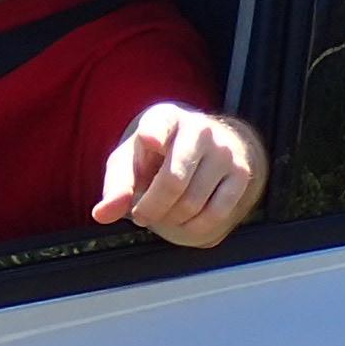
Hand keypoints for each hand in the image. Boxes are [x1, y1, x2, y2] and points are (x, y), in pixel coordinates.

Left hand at [93, 105, 267, 248]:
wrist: (205, 147)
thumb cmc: (157, 156)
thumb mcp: (130, 162)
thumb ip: (116, 187)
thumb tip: (102, 215)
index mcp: (165, 118)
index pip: (160, 124)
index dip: (154, 133)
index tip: (149, 140)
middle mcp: (199, 129)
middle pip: (173, 181)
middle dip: (151, 208)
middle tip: (141, 215)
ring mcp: (224, 151)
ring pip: (192, 203)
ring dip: (171, 219)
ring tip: (163, 213)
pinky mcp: (242, 173)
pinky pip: (216, 213)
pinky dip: (195, 227)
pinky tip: (184, 222)